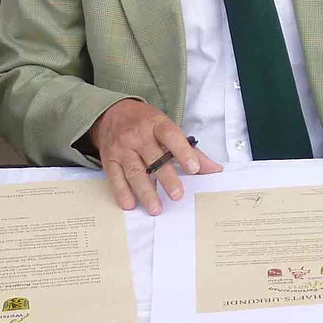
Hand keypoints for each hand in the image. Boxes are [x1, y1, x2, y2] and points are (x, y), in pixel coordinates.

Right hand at [87, 99, 221, 213]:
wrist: (110, 114)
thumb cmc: (146, 123)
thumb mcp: (167, 127)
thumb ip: (190, 149)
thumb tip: (214, 169)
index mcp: (156, 124)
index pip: (171, 136)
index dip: (183, 152)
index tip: (194, 168)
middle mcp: (137, 136)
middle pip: (153, 158)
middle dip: (166, 178)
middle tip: (177, 195)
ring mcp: (122, 148)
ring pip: (134, 171)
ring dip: (145, 191)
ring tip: (156, 208)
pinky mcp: (109, 159)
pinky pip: (115, 177)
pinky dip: (122, 192)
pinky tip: (131, 204)